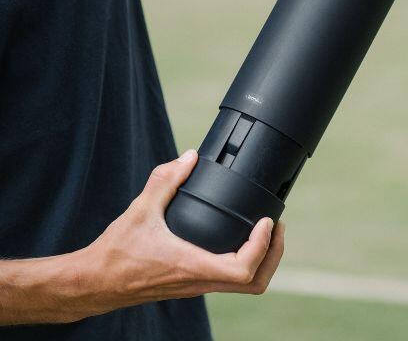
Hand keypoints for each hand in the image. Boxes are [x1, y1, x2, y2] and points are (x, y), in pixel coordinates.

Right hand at [67, 150, 283, 320]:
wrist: (94, 283)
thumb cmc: (115, 253)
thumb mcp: (141, 209)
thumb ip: (165, 180)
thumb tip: (189, 157)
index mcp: (192, 265)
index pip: (243, 270)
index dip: (263, 246)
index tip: (268, 220)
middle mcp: (199, 281)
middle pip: (254, 283)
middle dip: (273, 255)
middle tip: (276, 226)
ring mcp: (196, 286)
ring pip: (244, 285)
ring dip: (262, 260)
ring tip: (265, 231)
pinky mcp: (191, 284)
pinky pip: (229, 280)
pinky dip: (244, 262)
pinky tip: (238, 239)